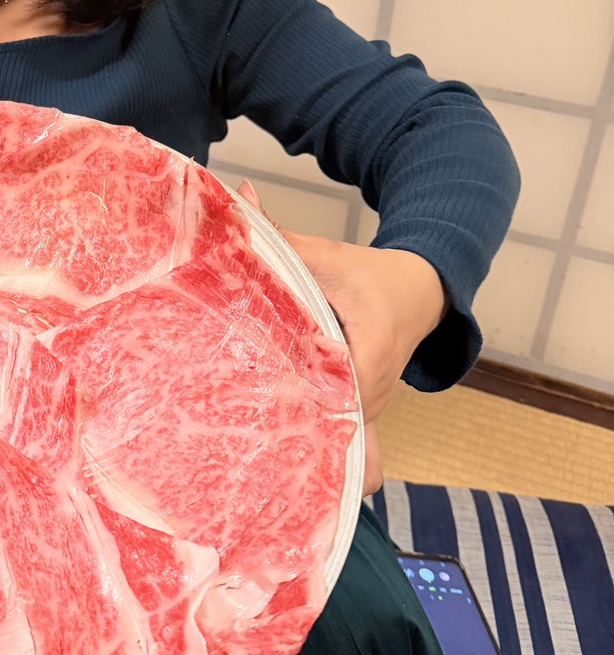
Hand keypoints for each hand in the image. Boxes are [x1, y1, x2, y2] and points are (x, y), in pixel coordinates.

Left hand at [238, 183, 445, 493]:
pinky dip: (313, 446)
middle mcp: (374, 393)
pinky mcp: (362, 419)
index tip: (262, 400)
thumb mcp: (328, 256)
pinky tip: (271, 454)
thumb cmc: (370, 277)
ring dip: (296, 434)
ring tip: (243, 434)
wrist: (418, 294)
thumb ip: (279, 236)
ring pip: (334, 437)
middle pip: (330, 422)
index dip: (300, 395)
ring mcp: (370, 412)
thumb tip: (237, 200)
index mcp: (372, 349)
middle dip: (287, 425)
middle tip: (235, 425)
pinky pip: (340, 444)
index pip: (338, 387)